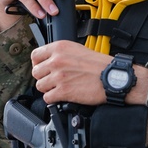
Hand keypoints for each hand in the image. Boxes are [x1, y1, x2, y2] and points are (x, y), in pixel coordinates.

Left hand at [31, 41, 147, 105]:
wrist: (112, 77)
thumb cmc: (99, 65)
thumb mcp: (78, 49)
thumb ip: (61, 53)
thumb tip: (49, 60)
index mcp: (60, 48)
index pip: (35, 55)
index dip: (37, 63)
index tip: (42, 68)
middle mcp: (57, 61)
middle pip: (36, 72)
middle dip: (44, 77)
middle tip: (53, 80)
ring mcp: (59, 76)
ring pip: (40, 86)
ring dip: (48, 89)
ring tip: (59, 88)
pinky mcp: (63, 91)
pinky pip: (47, 98)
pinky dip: (53, 99)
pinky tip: (62, 95)